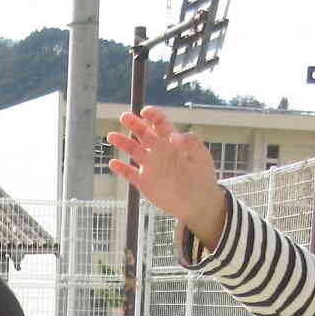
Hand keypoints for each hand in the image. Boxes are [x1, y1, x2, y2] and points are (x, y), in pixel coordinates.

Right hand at [104, 107, 226, 251]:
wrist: (199, 203)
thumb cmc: (203, 177)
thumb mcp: (202, 156)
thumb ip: (191, 142)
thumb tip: (176, 136)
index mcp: (172, 142)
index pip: (160, 123)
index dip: (152, 115)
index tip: (145, 112)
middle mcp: (158, 151)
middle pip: (143, 133)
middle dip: (134, 124)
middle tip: (124, 116)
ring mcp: (150, 167)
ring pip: (133, 151)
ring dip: (122, 142)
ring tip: (111, 136)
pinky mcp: (144, 183)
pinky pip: (129, 174)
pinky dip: (121, 169)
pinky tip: (113, 163)